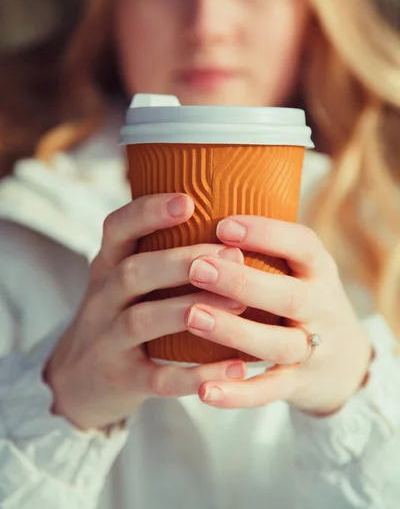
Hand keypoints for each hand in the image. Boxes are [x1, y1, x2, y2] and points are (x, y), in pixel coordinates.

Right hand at [44, 194, 247, 430]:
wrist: (76, 381)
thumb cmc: (118, 317)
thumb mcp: (122, 281)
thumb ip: (156, 252)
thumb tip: (225, 218)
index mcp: (107, 267)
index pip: (116, 229)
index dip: (148, 213)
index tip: (188, 201)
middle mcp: (102, 300)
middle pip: (132, 273)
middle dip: (182, 262)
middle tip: (233, 256)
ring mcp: (109, 342)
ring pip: (141, 320)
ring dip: (189, 308)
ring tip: (239, 303)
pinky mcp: (123, 381)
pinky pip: (158, 379)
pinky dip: (197, 374)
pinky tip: (236, 366)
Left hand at [186, 216, 371, 414]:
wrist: (343, 359)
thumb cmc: (301, 297)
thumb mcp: (297, 267)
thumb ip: (263, 246)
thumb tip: (198, 202)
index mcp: (317, 270)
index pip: (302, 245)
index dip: (266, 234)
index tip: (223, 224)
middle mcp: (319, 307)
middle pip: (289, 296)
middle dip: (243, 282)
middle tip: (198, 267)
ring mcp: (311, 349)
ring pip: (277, 344)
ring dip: (234, 332)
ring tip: (191, 316)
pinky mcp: (297, 384)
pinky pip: (269, 391)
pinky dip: (238, 394)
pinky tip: (203, 391)